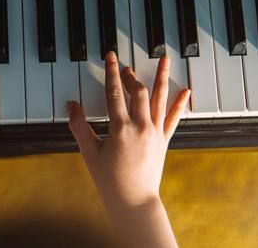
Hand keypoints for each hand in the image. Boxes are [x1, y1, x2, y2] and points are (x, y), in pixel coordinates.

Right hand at [68, 52, 188, 246]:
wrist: (133, 200)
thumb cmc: (109, 179)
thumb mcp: (89, 152)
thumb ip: (79, 126)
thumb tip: (72, 106)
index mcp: (121, 128)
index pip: (115, 93)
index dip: (112, 72)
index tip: (111, 57)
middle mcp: (141, 127)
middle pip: (138, 92)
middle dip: (130, 76)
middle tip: (124, 66)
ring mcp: (155, 133)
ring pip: (159, 98)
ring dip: (160, 77)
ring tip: (164, 59)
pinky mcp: (163, 140)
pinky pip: (173, 118)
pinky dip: (180, 103)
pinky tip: (185, 90)